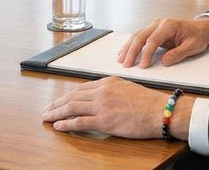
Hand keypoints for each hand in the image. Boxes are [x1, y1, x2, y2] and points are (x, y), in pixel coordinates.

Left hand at [42, 76, 191, 138]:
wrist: (161, 111)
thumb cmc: (149, 103)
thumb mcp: (127, 88)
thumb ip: (111, 91)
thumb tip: (100, 97)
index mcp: (107, 83)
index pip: (80, 89)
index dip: (66, 96)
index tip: (59, 101)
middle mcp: (102, 92)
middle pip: (72, 97)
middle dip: (56, 104)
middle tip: (47, 110)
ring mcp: (102, 106)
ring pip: (72, 108)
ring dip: (56, 113)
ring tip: (47, 117)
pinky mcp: (105, 121)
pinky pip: (79, 122)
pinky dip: (66, 124)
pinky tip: (58, 126)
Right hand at [118, 16, 208, 68]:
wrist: (202, 28)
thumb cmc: (198, 36)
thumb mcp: (192, 47)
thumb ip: (178, 54)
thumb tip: (165, 61)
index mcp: (169, 25)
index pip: (153, 40)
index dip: (147, 54)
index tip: (143, 66)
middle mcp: (159, 23)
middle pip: (141, 36)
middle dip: (132, 51)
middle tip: (126, 64)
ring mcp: (155, 25)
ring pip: (137, 35)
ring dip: (128, 47)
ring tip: (121, 59)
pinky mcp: (153, 30)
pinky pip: (140, 36)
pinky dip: (132, 44)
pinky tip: (125, 51)